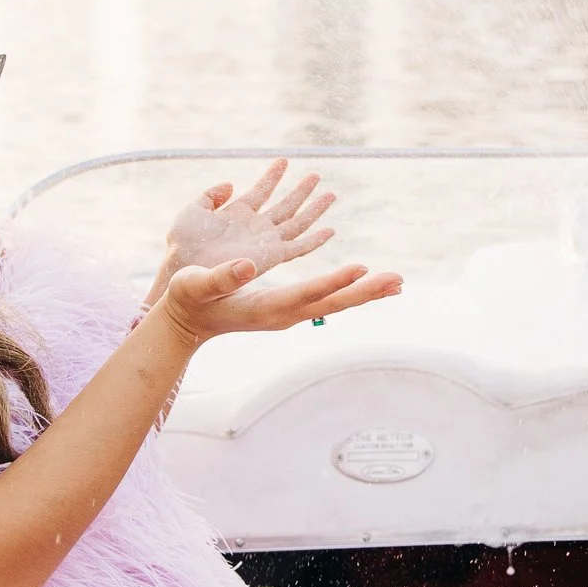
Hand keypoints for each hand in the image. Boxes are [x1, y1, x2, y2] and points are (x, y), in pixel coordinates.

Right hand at [155, 257, 400, 344]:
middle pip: (333, 303)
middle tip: (398, 280)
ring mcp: (289, 313)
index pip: (306, 294)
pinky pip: (327, 298)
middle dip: (366, 291)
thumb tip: (247, 264)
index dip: (333, 282)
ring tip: (398, 282)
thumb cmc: (189, 300)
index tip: (361, 268)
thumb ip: (220, 276)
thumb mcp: (195, 285)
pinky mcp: (290, 307)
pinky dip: (351, 289)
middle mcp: (284, 314)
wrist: (188, 322)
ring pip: (336, 303)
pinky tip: (369, 281)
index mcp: (266, 307)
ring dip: (366, 292)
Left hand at [164, 159, 337, 279]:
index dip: (273, 176)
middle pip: (285, 205)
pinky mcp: (271, 257)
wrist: (183, 268)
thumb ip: (210, 195)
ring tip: (330, 193)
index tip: (283, 161)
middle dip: (300, 190)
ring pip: (297, 222)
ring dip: (314, 209)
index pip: (261, 190)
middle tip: (316, 175)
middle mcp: (255, 227)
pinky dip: (315, 240)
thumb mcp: (193, 211)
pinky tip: (330, 230)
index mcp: (237, 213)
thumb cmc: (182, 245)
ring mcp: (264, 241)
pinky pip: (298, 248)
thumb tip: (231, 184)